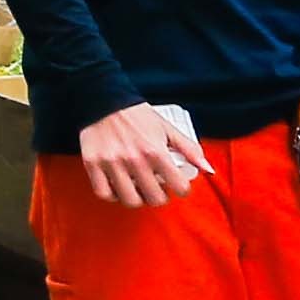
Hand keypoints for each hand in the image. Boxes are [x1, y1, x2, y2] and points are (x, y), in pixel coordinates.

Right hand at [75, 103, 209, 207]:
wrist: (103, 100)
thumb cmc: (136, 115)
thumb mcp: (167, 128)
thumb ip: (189, 149)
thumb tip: (207, 168)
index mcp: (155, 151)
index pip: (179, 187)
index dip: (182, 189)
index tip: (176, 185)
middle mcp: (134, 160)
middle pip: (155, 199)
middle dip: (160, 197)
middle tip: (157, 189)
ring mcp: (112, 163)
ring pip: (130, 200)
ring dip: (137, 198)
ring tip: (138, 190)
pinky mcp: (93, 163)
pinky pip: (104, 193)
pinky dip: (112, 195)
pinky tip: (118, 187)